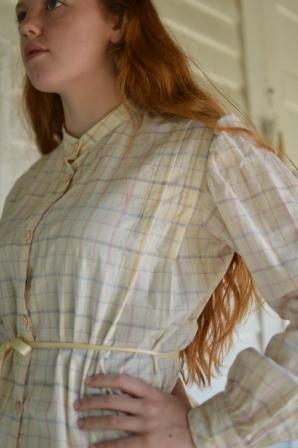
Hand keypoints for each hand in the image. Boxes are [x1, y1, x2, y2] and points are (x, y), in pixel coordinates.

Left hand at [73, 373, 195, 447]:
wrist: (202, 435)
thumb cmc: (188, 415)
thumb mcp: (178, 395)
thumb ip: (170, 383)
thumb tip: (169, 367)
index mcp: (152, 393)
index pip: (122, 381)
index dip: (103, 379)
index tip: (89, 380)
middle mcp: (146, 407)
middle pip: (112, 401)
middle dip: (91, 402)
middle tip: (77, 404)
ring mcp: (145, 426)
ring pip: (112, 422)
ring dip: (93, 422)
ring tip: (80, 423)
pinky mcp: (146, 444)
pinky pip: (120, 445)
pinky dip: (104, 446)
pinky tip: (93, 447)